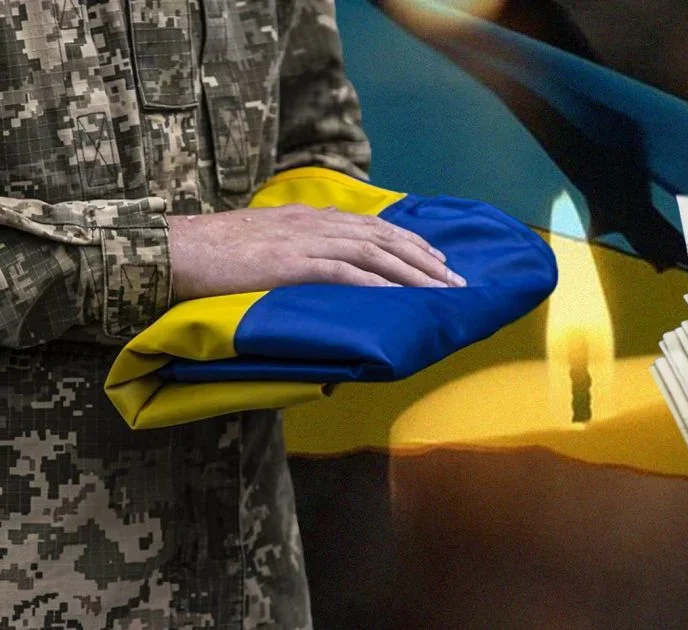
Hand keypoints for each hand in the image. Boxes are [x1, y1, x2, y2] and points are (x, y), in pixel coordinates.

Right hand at [165, 204, 465, 300]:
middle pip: (385, 237)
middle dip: (426, 259)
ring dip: (413, 272)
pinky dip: (377, 283)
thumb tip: (321, 274)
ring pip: (374, 252)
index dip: (410, 243)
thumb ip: (297, 252)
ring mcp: (304, 241)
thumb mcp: (264, 244)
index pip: (374, 226)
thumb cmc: (213, 255)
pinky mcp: (291, 262)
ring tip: (442, 291)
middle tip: (457, 281)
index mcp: (310, 218)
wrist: (172, 250)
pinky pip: (345, 271)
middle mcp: (315, 223)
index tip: (438, 260)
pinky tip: (400, 296)